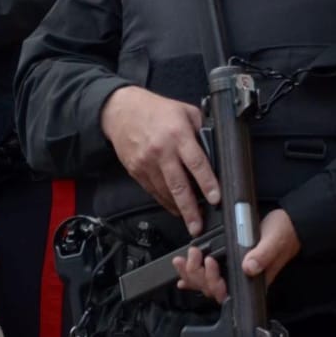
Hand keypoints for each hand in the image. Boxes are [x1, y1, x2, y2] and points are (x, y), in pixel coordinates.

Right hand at [100, 86, 219, 234]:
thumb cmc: (155, 110)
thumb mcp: (184, 111)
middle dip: (190, 209)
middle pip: (179, 185)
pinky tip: (174, 207)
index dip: (208, 183)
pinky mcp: (136, 170)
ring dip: (178, 208)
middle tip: (198, 226)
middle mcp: (162, 151)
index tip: (215, 199)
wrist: (120, 111)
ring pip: (165, 192)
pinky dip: (164, 201)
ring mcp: (147, 162)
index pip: (196, 163)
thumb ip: (201, 128)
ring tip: (191, 221)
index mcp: (178, 135)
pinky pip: (153, 190)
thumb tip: (215, 148)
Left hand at [173, 207, 301, 302]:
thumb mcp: (274, 241)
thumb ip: (263, 255)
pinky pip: (208, 273)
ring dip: (192, 272)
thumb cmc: (285, 234)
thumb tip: (249, 267)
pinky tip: (184, 269)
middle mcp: (242, 281)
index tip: (210, 262)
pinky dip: (194, 272)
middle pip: (212, 290)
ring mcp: (234, 273)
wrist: (290, 224)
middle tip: (193, 255)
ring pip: (207, 283)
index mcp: (253, 280)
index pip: (226, 293)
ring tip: (184, 258)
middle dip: (197, 275)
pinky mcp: (229, 263)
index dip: (213, 282)